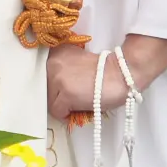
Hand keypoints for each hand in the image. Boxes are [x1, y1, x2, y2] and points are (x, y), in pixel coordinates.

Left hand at [47, 37, 166, 122]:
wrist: (123, 74)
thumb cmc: (105, 70)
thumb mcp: (78, 60)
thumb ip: (64, 67)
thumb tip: (56, 85)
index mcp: (57, 51)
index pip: (43, 73)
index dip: (53, 83)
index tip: (62, 88)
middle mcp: (53, 63)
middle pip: (45, 88)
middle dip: (57, 95)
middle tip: (72, 97)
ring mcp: (58, 79)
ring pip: (50, 100)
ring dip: (62, 105)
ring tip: (77, 103)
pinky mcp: (65, 94)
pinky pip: (57, 111)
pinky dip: (66, 115)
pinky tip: (78, 110)